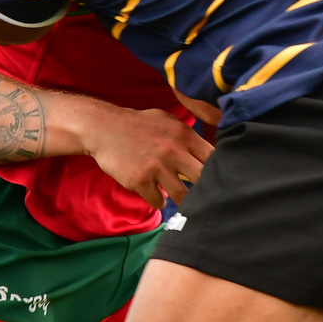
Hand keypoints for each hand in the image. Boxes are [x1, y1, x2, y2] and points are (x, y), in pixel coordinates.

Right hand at [84, 104, 213, 207]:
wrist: (103, 128)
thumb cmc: (139, 124)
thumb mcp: (168, 120)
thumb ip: (188, 136)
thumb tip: (210, 151)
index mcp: (184, 135)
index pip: (213, 157)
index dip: (218, 170)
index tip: (217, 178)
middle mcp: (174, 150)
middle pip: (203, 178)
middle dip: (206, 189)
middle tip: (204, 196)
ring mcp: (157, 166)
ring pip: (182, 195)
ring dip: (183, 200)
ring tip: (181, 199)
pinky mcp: (140, 180)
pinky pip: (158, 200)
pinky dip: (159, 201)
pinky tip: (157, 196)